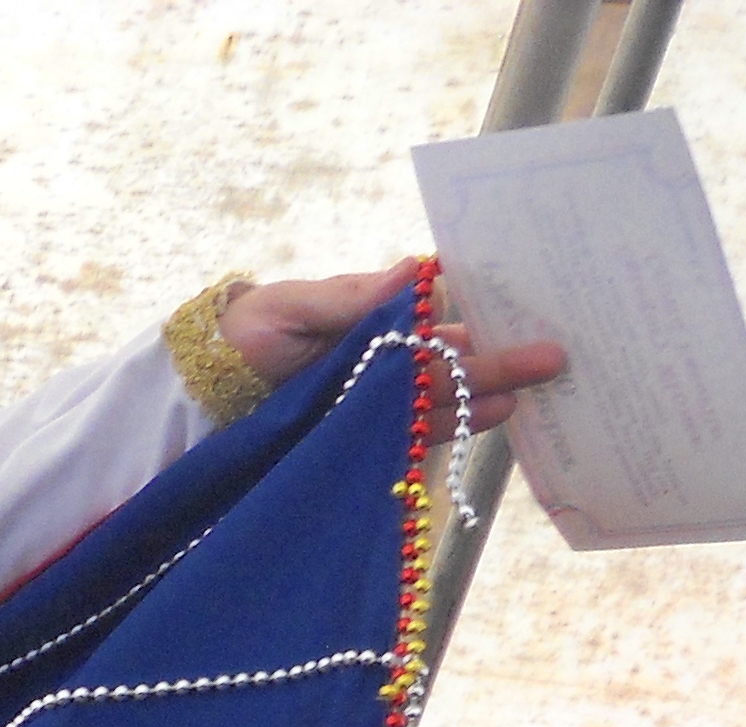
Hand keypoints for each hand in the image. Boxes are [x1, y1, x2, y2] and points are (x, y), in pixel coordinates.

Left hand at [219, 264, 564, 427]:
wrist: (192, 397)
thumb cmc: (243, 335)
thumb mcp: (294, 307)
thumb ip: (354, 298)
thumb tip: (419, 268)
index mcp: (372, 318)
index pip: (437, 313)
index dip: (485, 310)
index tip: (533, 304)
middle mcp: (381, 360)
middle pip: (448, 358)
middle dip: (498, 358)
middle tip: (552, 357)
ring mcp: (372, 400)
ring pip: (439, 397)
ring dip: (482, 395)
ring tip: (528, 392)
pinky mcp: (357, 439)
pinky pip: (411, 433)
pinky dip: (448, 428)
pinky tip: (489, 420)